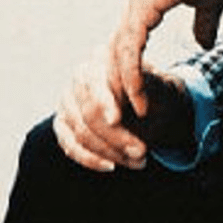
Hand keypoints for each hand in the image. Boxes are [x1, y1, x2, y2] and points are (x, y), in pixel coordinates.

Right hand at [53, 44, 146, 171]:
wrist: (152, 105)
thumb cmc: (156, 93)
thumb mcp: (159, 87)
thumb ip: (142, 91)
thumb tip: (128, 107)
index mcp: (103, 56)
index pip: (96, 82)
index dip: (105, 101)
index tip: (116, 119)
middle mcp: (81, 74)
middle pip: (88, 111)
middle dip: (115, 136)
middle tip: (142, 152)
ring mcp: (68, 99)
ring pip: (81, 132)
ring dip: (110, 152)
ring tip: (138, 161)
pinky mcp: (63, 122)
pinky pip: (70, 145)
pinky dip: (90, 159)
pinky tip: (111, 166)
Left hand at [107, 0, 222, 117]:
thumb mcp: (209, 4)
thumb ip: (203, 23)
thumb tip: (204, 44)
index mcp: (146, 2)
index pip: (128, 44)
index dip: (128, 72)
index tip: (133, 100)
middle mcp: (136, 3)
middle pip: (115, 53)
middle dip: (116, 87)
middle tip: (118, 119)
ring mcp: (137, 3)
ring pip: (119, 55)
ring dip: (120, 88)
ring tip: (125, 117)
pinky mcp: (144, 6)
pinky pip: (130, 49)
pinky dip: (131, 75)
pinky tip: (136, 96)